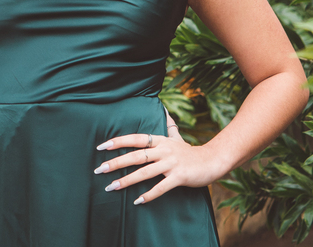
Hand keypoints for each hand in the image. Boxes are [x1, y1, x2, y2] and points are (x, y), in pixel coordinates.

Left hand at [92, 122, 228, 204]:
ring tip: (111, 187)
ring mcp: (172, 163)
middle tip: (99, 169)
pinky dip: (149, 194)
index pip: (135, 139)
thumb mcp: (177, 138)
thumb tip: (164, 110)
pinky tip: (137, 201)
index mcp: (161, 141)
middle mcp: (164, 150)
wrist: (213, 161)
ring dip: (127, 181)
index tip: (101, 146)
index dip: (118, 141)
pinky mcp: (180, 177)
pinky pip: (161, 187)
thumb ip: (169, 126)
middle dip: (116, 163)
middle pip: (136, 156)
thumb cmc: (190, 153)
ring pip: (145, 172)